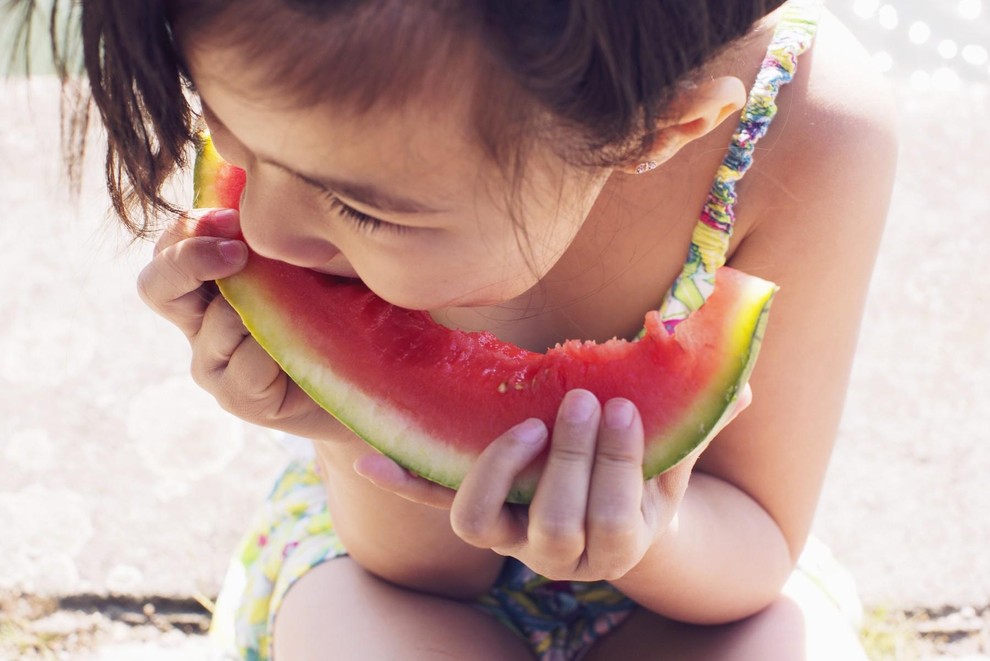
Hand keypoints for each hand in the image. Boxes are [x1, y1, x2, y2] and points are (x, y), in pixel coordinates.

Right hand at [136, 209, 342, 437]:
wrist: (374, 377)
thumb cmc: (347, 307)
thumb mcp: (316, 260)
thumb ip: (281, 236)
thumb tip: (264, 196)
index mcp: (210, 283)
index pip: (169, 246)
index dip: (190, 227)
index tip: (234, 216)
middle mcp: (201, 322)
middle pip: (155, 285)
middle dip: (190, 260)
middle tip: (240, 253)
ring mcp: (214, 364)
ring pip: (217, 323)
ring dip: (265, 309)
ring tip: (311, 312)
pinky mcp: (237, 398)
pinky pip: (247, 363)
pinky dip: (280, 352)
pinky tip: (310, 349)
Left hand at [356, 385, 751, 581]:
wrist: (605, 509)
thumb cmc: (643, 476)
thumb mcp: (676, 454)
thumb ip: (702, 421)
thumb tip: (743, 382)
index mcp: (616, 542)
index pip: (613, 522)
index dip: (613, 469)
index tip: (620, 407)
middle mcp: (557, 554)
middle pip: (554, 527)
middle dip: (569, 462)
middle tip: (578, 400)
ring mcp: (508, 535)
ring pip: (483, 525)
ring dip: (497, 472)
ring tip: (522, 424)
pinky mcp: (476, 512)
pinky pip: (434, 502)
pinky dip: (404, 482)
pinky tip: (369, 461)